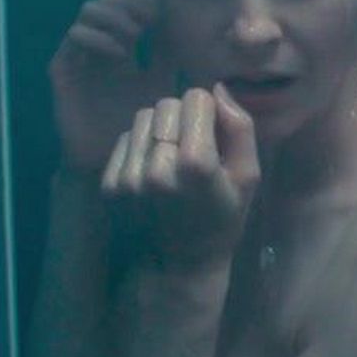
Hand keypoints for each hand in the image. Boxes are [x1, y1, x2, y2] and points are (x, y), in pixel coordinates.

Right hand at [52, 0, 174, 171]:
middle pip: (110, 0)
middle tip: (151, 20)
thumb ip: (176, 63)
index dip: (147, 1)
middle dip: (131, 3)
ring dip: (114, 14)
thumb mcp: (168, 92)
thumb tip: (197, 33)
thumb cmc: (147, 133)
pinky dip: (97, 36)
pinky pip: (74, 37)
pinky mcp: (64, 71)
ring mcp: (82, 57)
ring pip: (90, 10)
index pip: (132, 6)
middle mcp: (102, 49)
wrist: (116, 168)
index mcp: (128, 50)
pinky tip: (119, 54)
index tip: (165, 14)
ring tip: (135, 35)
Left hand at [98, 85, 260, 273]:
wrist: (178, 267)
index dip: (207, 112)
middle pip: (167, 104)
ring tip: (171, 157)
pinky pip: (124, 139)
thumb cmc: (222, 220)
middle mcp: (157, 167)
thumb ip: (240, 129)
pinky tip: (152, 171)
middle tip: (192, 146)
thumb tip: (218, 89)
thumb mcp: (248, 178)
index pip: (195, 98)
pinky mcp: (108, 184)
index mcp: (195, 164)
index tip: (213, 135)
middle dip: (182, 117)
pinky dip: (140, 146)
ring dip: (159, 129)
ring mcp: (128, 177)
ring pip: (142, 118)